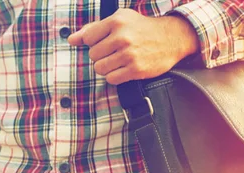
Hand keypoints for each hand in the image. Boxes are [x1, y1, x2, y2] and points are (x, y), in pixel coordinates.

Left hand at [68, 9, 199, 84]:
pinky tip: (124, 68)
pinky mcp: (136, 69)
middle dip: (101, 56)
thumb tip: (71, 39)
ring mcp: (129, 54)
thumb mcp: (119, 21)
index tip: (106, 41)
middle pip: (93, 55)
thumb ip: (93, 29)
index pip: (88, 38)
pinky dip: (115, 77)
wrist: (172, 37)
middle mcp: (122, 36)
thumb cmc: (140, 29)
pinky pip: (111, 79)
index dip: (94, 42)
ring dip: (107, 67)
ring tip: (119, 60)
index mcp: (116, 21)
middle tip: (115, 51)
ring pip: (100, 69)